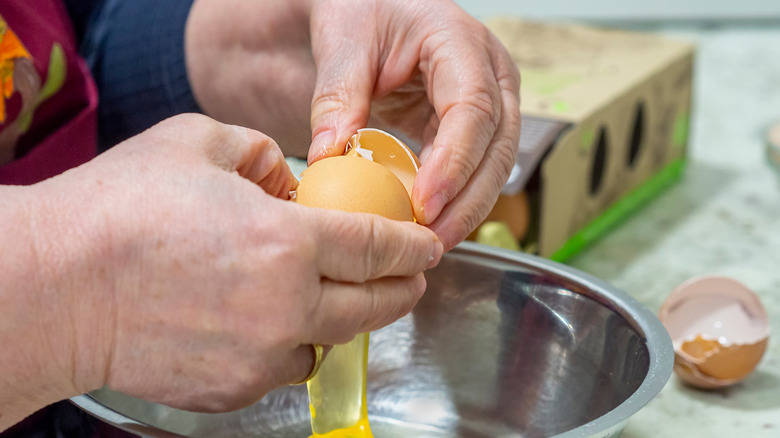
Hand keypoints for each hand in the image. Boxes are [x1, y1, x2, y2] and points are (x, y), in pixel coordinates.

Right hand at [15, 114, 441, 416]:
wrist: (53, 287)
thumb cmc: (117, 212)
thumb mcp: (197, 143)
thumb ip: (259, 154)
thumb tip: (285, 178)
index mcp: (287, 241)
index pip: (378, 246)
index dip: (413, 245)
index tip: (428, 246)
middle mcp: (285, 306)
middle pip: (373, 306)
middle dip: (402, 291)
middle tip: (410, 280)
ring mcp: (260, 355)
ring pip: (329, 343)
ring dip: (338, 320)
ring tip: (324, 298)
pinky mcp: (232, 389)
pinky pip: (283, 367)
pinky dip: (287, 345)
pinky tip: (265, 322)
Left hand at [184, 0, 521, 250]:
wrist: (369, 8)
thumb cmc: (361, 10)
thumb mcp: (344, 41)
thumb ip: (338, 94)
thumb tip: (330, 155)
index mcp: (461, 42)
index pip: (473, 108)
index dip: (455, 161)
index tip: (427, 202)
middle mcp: (488, 72)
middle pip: (497, 146)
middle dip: (468, 199)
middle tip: (430, 240)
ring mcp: (488, 100)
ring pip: (496, 164)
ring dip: (467, 208)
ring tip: (430, 243)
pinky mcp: (471, 125)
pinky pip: (476, 168)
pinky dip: (456, 199)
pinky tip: (430, 225)